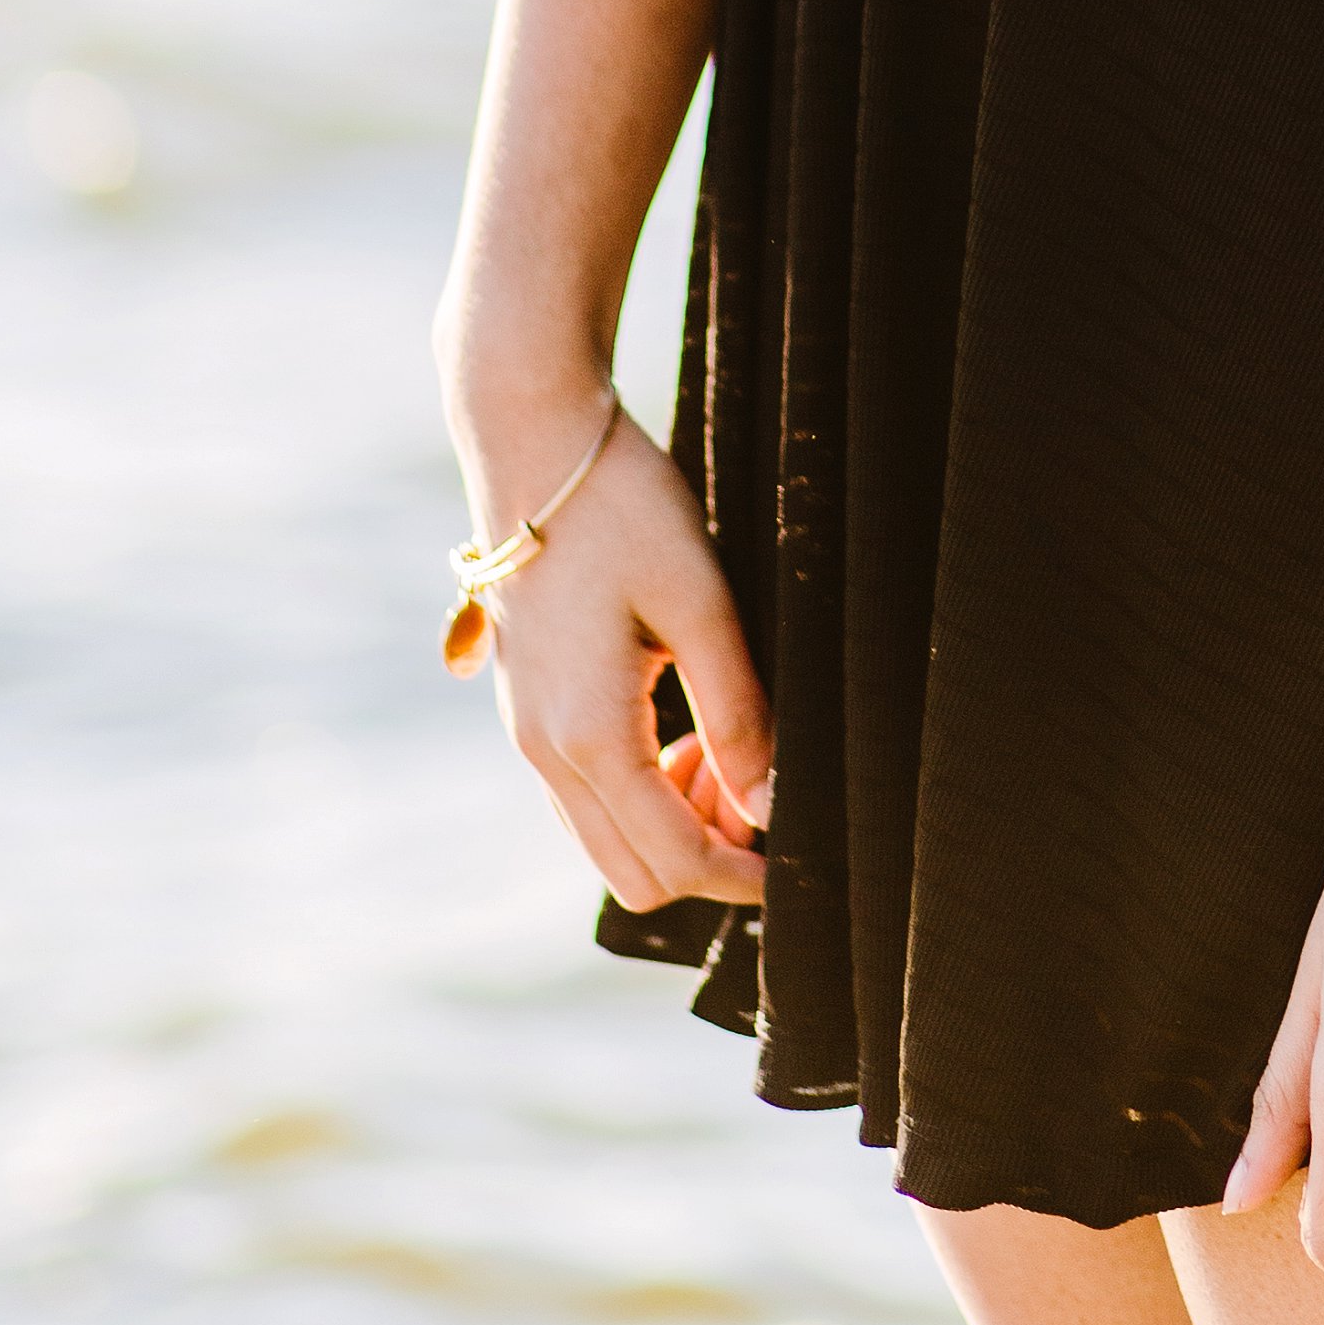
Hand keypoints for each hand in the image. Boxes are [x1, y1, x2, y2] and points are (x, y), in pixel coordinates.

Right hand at [463, 399, 773, 915]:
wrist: (533, 447)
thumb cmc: (624, 511)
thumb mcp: (702, 603)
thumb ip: (737, 711)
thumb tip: (770, 806)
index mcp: (591, 736)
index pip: (672, 859)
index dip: (741, 877)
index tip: (796, 866)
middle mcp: (546, 753)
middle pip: (632, 873)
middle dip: (707, 858)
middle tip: (765, 798)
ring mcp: (528, 735)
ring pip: (605, 840)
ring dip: (673, 827)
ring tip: (730, 755)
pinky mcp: (528, 711)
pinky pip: (585, 797)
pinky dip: (640, 796)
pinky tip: (683, 734)